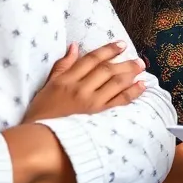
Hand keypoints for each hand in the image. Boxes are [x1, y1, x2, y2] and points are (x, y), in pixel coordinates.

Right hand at [21, 41, 145, 122]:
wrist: (40, 138)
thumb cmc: (42, 111)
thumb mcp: (49, 84)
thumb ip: (63, 65)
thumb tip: (74, 47)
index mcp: (67, 79)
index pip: (91, 59)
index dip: (108, 50)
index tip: (121, 44)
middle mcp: (80, 89)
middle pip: (106, 70)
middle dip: (124, 62)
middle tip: (138, 58)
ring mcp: (90, 103)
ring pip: (115, 84)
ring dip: (130, 74)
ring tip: (141, 68)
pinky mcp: (97, 116)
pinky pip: (118, 101)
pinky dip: (131, 93)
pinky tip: (141, 86)